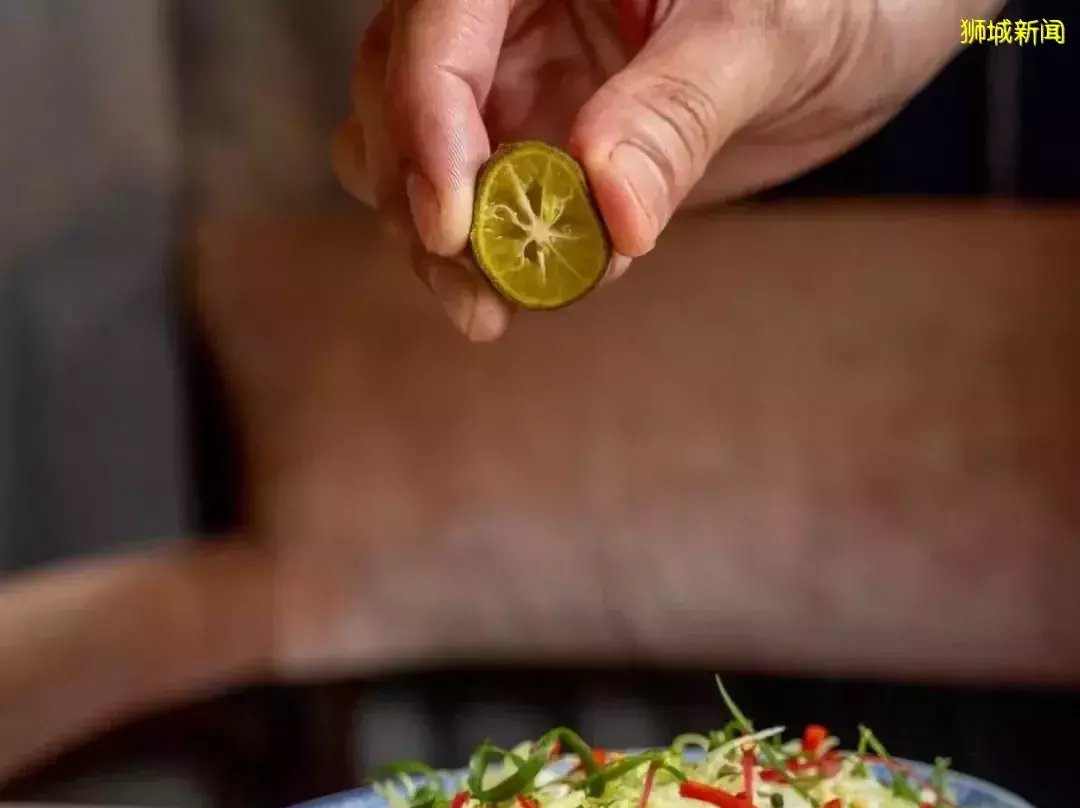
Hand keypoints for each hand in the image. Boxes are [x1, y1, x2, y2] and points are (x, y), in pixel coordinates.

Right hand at [334, 0, 993, 341]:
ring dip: (439, 242)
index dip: (427, 119)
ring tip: (499, 308)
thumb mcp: (769, 34)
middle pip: (398, 90)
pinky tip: (542, 291)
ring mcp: (519, 74)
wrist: (869, 32)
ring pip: (414, 155)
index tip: (450, 222)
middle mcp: (509, 6)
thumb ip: (680, 112)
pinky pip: (483, 206)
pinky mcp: (541, 144)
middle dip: (421, 195)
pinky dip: (494, 257)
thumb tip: (605, 204)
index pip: (442, 20)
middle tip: (478, 287)